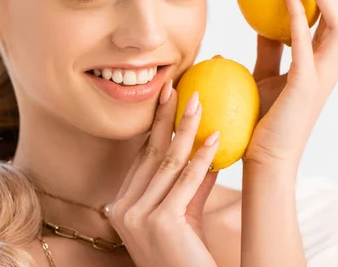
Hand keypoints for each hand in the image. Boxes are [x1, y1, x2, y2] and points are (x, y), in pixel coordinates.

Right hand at [107, 83, 218, 266]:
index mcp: (121, 206)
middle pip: (150, 154)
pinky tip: (216, 139)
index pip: (142, 158)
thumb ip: (191, 183)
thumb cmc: (187, 257)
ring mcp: (137, 217)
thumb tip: (209, 146)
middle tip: (177, 88)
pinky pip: (185, 182)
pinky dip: (203, 159)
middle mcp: (122, 209)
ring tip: (200, 103)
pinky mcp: (159, 223)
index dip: (157, 127)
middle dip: (166, 118)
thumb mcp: (185, 214)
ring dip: (187, 130)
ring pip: (167, 163)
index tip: (168, 101)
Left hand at [243, 0, 337, 167]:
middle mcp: (328, 64)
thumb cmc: (261, 119)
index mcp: (320, 61)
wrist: (264, 159)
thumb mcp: (266, 74)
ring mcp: (322, 74)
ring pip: (336, 20)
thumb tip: (261, 22)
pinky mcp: (307, 84)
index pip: (328, 14)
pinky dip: (297, 13)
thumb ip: (270, 48)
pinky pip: (304, 41)